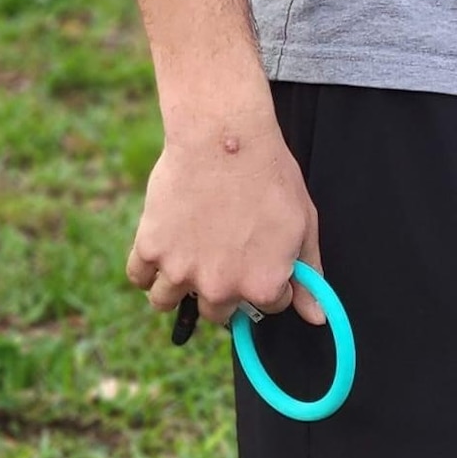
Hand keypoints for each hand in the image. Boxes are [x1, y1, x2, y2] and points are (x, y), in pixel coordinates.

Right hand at [126, 109, 322, 330]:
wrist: (225, 139)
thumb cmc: (270, 176)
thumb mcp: (303, 222)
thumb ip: (309, 273)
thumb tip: (317, 319)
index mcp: (260, 285)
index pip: (267, 304)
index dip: (268, 275)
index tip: (261, 250)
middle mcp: (218, 288)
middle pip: (216, 310)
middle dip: (222, 285)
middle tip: (224, 249)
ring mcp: (180, 271)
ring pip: (167, 301)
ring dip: (177, 283)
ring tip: (191, 250)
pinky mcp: (150, 249)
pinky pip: (139, 276)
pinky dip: (147, 266)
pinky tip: (165, 243)